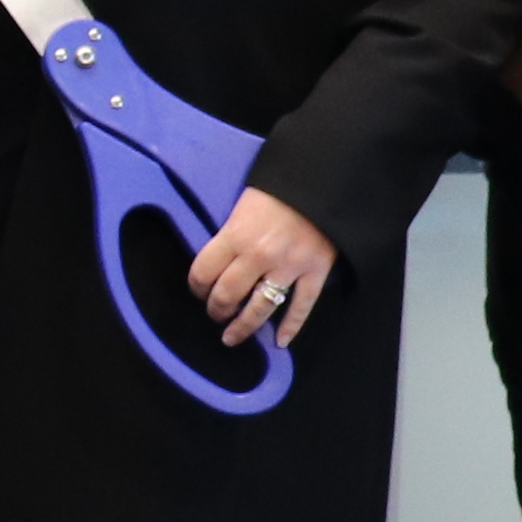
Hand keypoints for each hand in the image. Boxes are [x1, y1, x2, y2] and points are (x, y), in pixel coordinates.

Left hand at [179, 188, 337, 354]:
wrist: (325, 178)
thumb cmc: (279, 187)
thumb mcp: (244, 205)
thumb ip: (231, 234)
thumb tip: (219, 259)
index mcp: (235, 236)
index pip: (203, 272)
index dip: (196, 286)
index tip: (198, 290)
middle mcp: (259, 257)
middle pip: (227, 295)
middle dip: (216, 310)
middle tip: (215, 314)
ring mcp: (289, 268)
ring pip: (260, 309)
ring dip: (243, 327)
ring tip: (231, 337)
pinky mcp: (316, 273)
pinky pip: (302, 307)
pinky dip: (291, 327)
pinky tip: (280, 342)